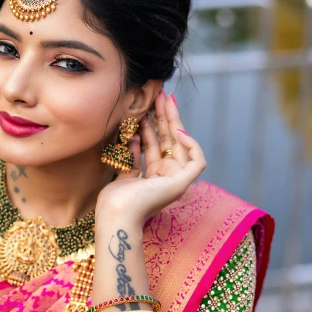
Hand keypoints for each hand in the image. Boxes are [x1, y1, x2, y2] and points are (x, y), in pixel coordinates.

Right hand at [96, 91, 206, 225]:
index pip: (179, 140)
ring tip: (145, 106)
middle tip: (159, 94)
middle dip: (163, 116)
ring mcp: (145, 173)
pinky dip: (133, 140)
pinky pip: (133, 153)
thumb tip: (183, 134)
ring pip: (149, 143)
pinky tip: (132, 128)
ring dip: (148, 124)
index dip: (176, 120)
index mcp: (177, 173)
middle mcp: (164, 172)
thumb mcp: (180, 184)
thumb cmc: (148, 201)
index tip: (169, 103)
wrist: (118, 216)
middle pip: (165, 138)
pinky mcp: (128, 175)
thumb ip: (193, 161)